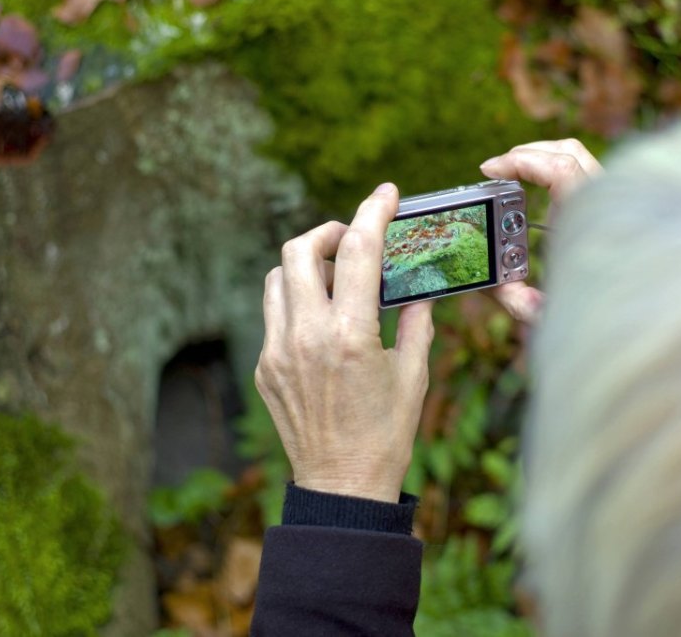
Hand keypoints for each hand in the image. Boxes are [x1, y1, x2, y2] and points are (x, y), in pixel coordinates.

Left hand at [255, 183, 434, 502]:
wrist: (342, 487)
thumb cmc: (386, 435)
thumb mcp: (414, 376)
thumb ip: (416, 324)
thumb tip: (415, 292)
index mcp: (351, 335)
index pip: (359, 252)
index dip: (373, 212)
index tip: (386, 193)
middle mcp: (307, 336)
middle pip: (300, 250)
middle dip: (328, 232)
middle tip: (353, 239)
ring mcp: (278, 352)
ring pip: (278, 278)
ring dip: (306, 265)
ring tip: (336, 278)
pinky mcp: (264, 368)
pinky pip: (274, 316)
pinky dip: (297, 302)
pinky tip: (323, 320)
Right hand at [479, 139, 602, 323]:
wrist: (640, 316)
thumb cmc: (602, 312)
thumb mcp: (552, 312)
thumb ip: (523, 304)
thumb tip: (510, 293)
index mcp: (593, 220)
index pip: (561, 168)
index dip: (522, 161)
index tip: (490, 170)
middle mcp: (608, 204)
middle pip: (569, 153)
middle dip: (527, 153)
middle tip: (497, 168)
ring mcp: (613, 200)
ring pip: (579, 157)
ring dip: (542, 155)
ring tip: (513, 171)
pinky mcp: (612, 203)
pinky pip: (584, 170)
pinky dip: (556, 169)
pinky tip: (537, 187)